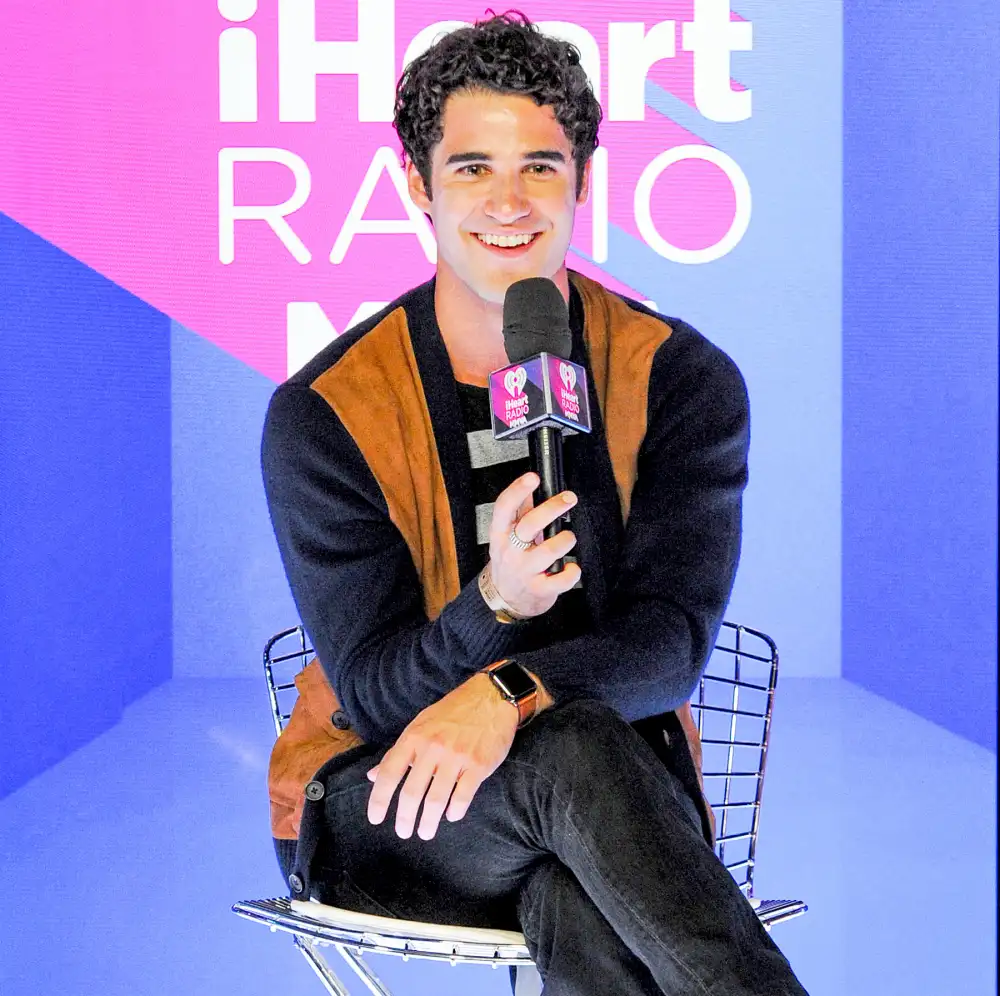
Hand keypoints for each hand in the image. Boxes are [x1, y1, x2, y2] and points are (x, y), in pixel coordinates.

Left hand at [366, 673, 518, 839]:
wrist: (491, 697)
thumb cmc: (453, 712)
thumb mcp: (420, 725)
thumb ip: (398, 752)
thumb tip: (373, 775)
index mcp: (415, 737)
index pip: (390, 773)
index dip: (379, 799)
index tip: (375, 819)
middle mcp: (433, 747)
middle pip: (412, 792)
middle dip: (405, 818)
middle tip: (404, 833)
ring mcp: (457, 757)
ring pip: (437, 799)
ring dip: (429, 821)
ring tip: (425, 832)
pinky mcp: (478, 765)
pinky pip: (463, 796)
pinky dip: (455, 811)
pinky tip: (451, 816)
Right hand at [488, 472, 581, 618]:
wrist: (505, 599)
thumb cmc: (510, 562)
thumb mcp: (507, 536)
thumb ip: (519, 512)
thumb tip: (531, 486)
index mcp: (500, 535)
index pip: (504, 508)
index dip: (517, 490)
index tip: (533, 477)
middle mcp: (510, 552)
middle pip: (530, 524)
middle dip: (552, 508)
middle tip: (569, 498)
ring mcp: (524, 572)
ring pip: (550, 550)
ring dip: (565, 540)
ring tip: (568, 538)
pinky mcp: (539, 590)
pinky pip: (562, 579)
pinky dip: (572, 571)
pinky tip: (571, 567)